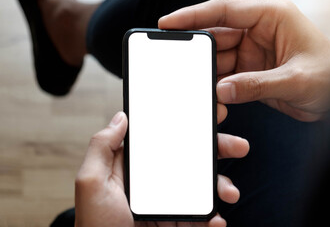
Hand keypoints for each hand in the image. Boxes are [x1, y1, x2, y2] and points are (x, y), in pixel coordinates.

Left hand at [75, 107, 248, 226]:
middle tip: (237, 146)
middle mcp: (155, 182)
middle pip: (190, 159)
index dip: (187, 125)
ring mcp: (169, 203)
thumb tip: (121, 118)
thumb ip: (102, 148)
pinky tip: (217, 219)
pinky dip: (215, 217)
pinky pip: (202, 216)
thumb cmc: (97, 226)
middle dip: (217, 150)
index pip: (165, 139)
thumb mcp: (91, 183)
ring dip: (222, 185)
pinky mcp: (178, 222)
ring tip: (229, 192)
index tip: (209, 115)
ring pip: (202, 187)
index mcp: (137, 167)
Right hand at [159, 0, 329, 121]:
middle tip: (179, 62)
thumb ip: (257, 85)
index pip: (225, 10)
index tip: (169, 23)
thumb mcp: (296, 79)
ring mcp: (252, 52)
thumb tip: (222, 90)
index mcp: (271, 17)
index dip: (193, 15)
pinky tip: (212, 93)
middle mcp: (258, 31)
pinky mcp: (250, 71)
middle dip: (198, 50)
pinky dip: (218, 85)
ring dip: (208, 72)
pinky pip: (226, 75)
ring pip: (218, 58)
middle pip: (217, 35)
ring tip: (197, 84)